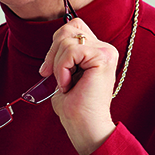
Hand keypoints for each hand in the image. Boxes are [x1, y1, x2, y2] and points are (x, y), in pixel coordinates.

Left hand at [38, 17, 118, 154]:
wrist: (84, 126)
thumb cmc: (74, 106)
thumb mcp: (65, 73)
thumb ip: (64, 54)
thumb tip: (55, 42)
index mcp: (98, 50)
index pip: (73, 27)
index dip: (56, 43)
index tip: (48, 68)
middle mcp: (105, 48)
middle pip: (68, 29)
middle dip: (52, 51)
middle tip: (48, 74)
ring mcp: (106, 52)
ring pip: (67, 40)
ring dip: (57, 64)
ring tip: (64, 83)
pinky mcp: (103, 58)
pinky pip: (71, 51)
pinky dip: (62, 68)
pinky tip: (68, 84)